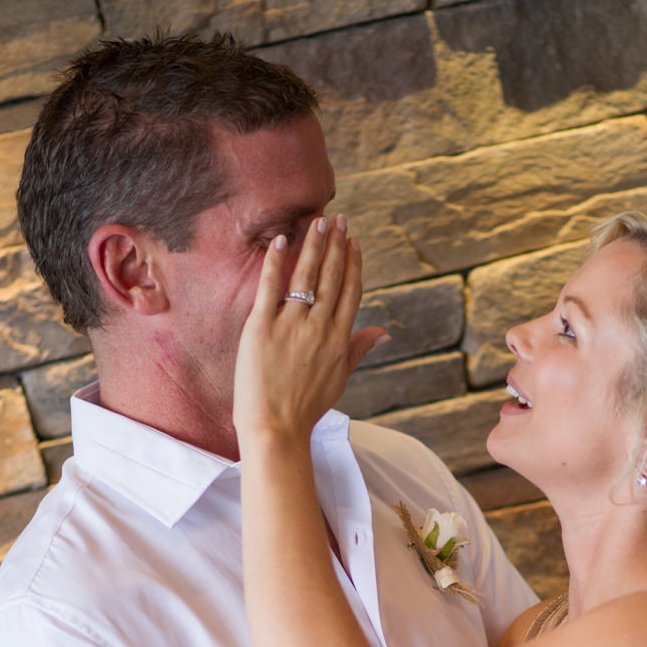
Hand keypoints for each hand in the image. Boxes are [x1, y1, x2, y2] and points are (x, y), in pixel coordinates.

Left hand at [233, 215, 387, 446]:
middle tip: (338, 219)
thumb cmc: (306, 406)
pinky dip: (276, 262)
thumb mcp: (340, 378)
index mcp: (339, 339)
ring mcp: (291, 325)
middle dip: (336, 245)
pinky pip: (270, 287)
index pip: (351, 291)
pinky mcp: (262, 327)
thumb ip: (359, 349)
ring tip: (318, 222)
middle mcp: (319, 327)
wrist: (276, 427)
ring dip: (314, 246)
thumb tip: (384, 333)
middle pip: (332, 278)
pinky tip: (281, 240)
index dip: (353, 263)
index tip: (354, 241)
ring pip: (306, 276)